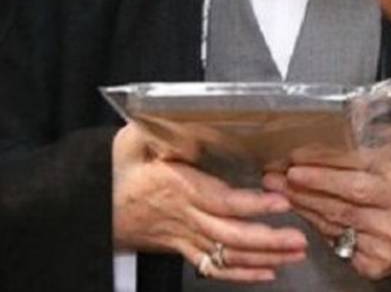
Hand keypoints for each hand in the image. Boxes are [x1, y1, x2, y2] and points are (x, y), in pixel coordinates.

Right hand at [112, 124, 307, 283]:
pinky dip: (242, 273)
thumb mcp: (134, 140)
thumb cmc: (117, 170)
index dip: (251, 204)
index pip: (221, 200)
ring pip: (227, 254)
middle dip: (268, 239)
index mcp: (178, 188)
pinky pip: (213, 268)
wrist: (92, 206)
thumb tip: (184, 117)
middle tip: (298, 237)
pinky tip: (268, 272)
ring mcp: (185, 237)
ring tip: (295, 254)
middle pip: (231, 235)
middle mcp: (185, 217)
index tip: (280, 201)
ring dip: (264, 257)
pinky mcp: (183, 248)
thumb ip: (160, 129)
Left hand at [264, 162, 390, 280]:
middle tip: (275, 176)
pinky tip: (306, 214)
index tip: (295, 160)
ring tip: (281, 191)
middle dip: (303, 188)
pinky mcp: (375, 265)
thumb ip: (366, 159)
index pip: (355, 176)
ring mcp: (384, 245)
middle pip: (340, 202)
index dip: (322, 168)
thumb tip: (322, 148)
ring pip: (334, 223)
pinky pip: (338, 243)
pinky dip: (320, 227)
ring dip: (304, 206)